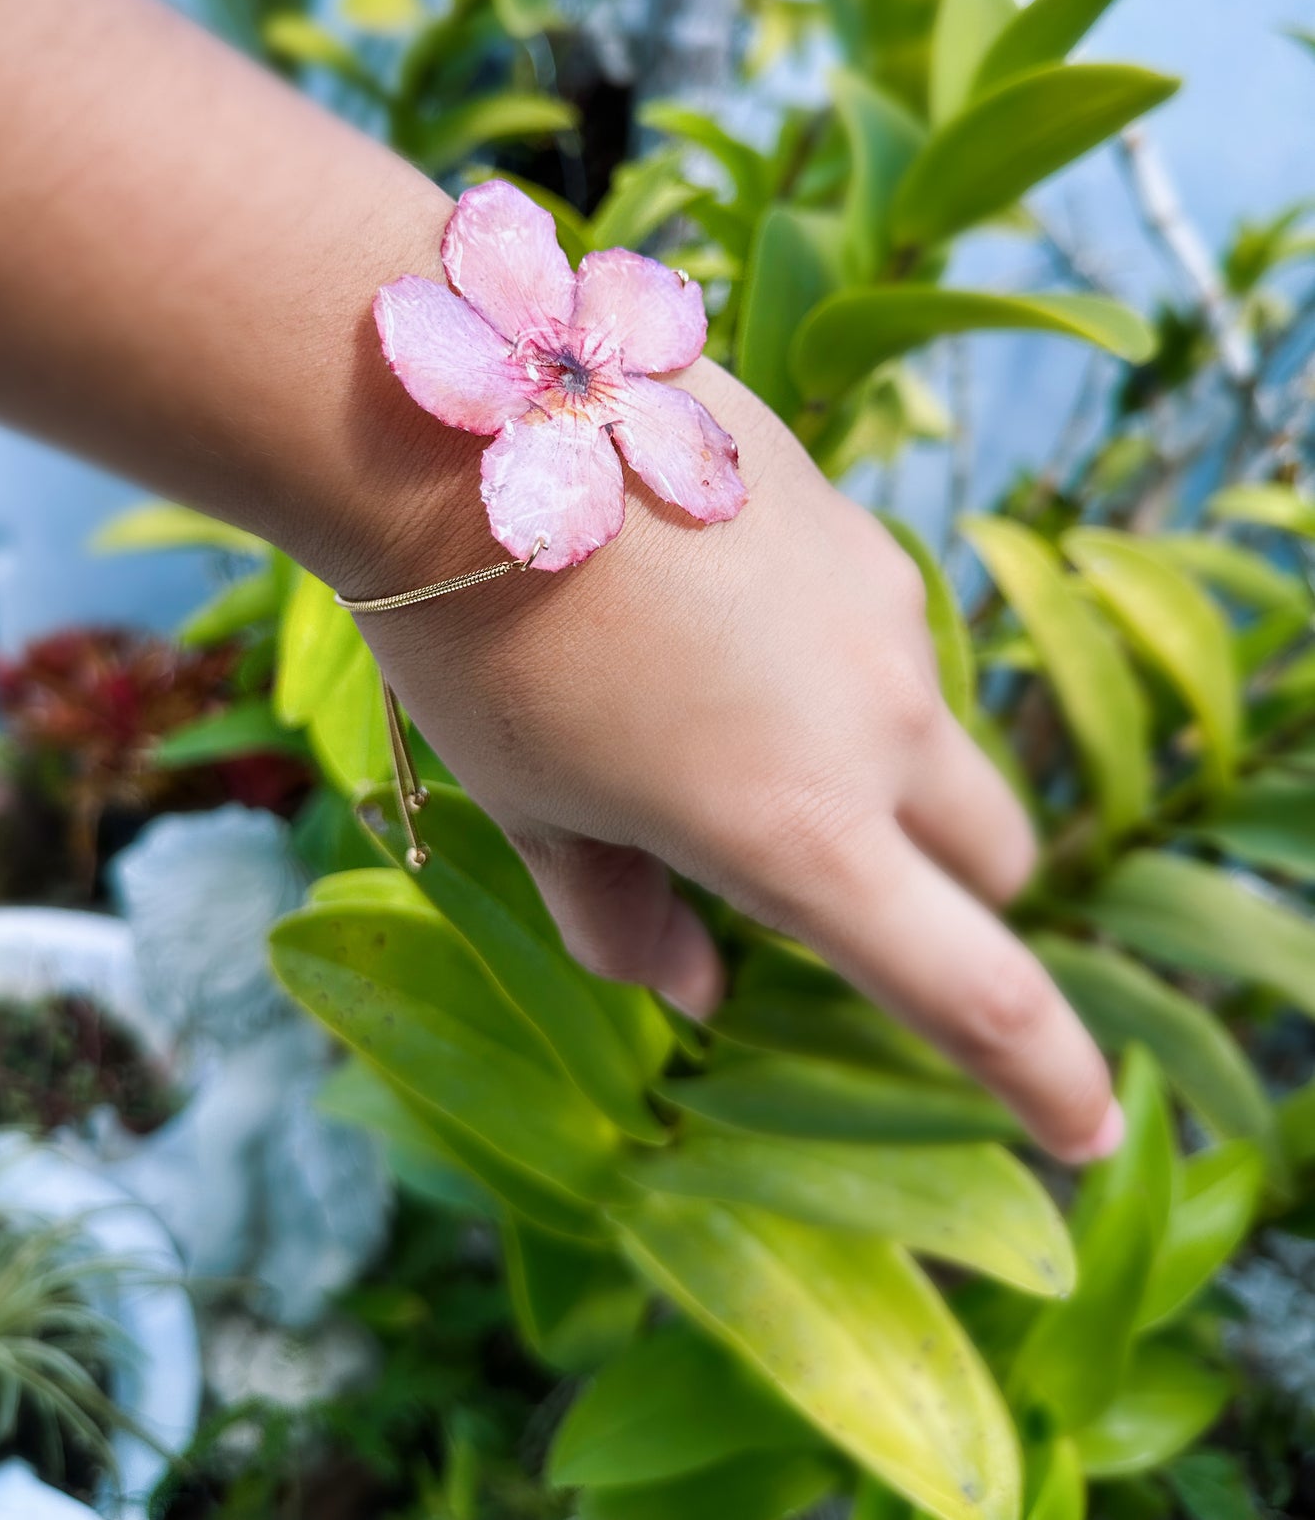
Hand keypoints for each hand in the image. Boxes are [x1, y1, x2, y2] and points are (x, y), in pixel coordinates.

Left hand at [354, 357, 1122, 1164]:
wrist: (469, 422)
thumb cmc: (479, 647)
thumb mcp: (535, 809)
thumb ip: (624, 918)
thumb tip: (695, 986)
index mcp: (802, 829)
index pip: (975, 989)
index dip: (1048, 1078)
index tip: (1087, 1135)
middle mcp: (876, 719)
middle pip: (991, 852)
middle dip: (947, 897)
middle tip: (830, 883)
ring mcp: (878, 606)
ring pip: (926, 727)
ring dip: (867, 762)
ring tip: (706, 712)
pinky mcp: (853, 520)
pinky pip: (873, 628)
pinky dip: (824, 661)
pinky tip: (705, 614)